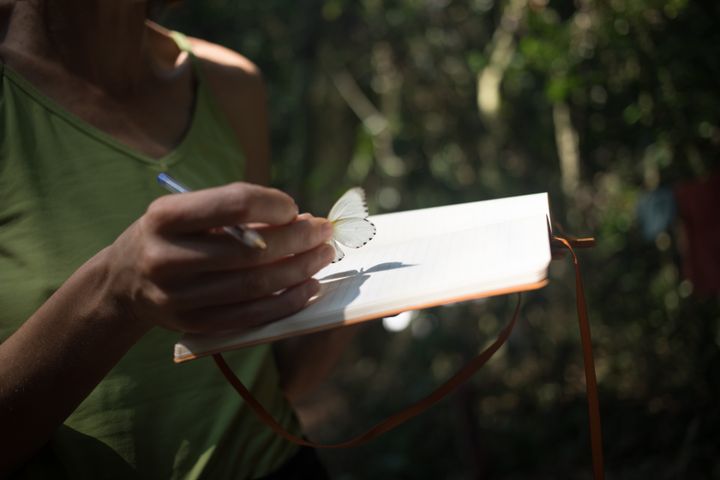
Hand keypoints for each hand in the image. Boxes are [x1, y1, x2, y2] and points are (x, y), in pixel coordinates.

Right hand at [105, 182, 334, 333]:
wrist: (124, 282)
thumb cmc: (171, 237)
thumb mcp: (188, 214)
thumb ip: (238, 215)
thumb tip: (302, 221)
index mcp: (164, 217)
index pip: (233, 204)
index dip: (273, 205)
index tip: (294, 208)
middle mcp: (165, 257)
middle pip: (249, 251)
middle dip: (298, 239)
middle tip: (323, 232)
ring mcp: (177, 297)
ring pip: (254, 286)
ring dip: (299, 269)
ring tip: (322, 256)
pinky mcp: (192, 325)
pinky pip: (250, 316)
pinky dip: (286, 302)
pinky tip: (308, 287)